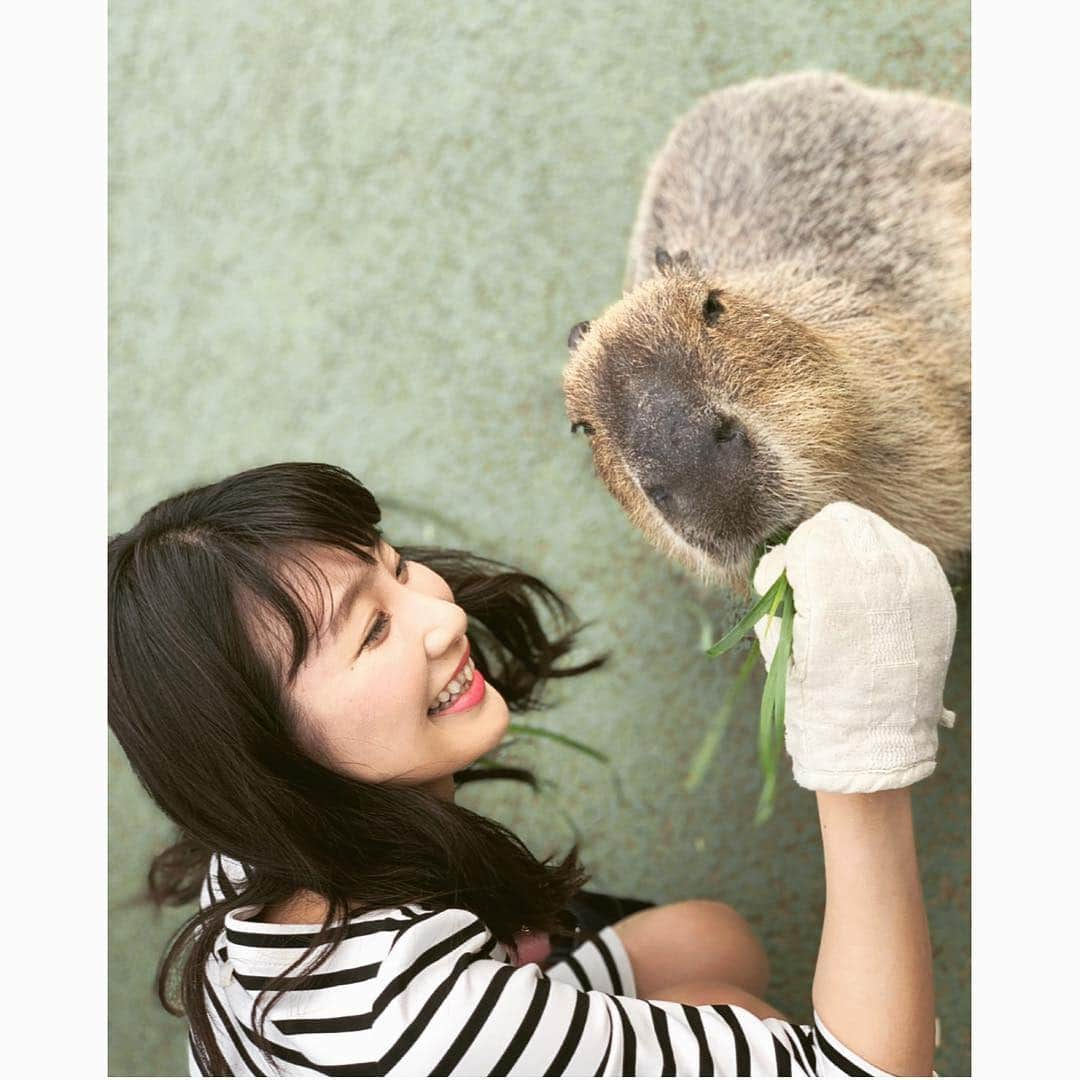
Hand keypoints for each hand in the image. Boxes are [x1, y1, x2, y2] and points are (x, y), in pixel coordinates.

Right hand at [753, 502, 956, 792]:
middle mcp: (880, 578)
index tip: (794, 579)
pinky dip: (888, 564)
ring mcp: (916, 585)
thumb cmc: (812, 688)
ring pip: (879, 531)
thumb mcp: (776, 632)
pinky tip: (877, 595)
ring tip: (849, 588)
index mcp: (832, 589)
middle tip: (819, 578)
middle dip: (827, 543)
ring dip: (858, 550)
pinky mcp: (938, 595)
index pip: (812, 533)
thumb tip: (788, 551)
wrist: (871, 736)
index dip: (797, 553)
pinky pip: (908, 552)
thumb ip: (776, 580)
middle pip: (847, 521)